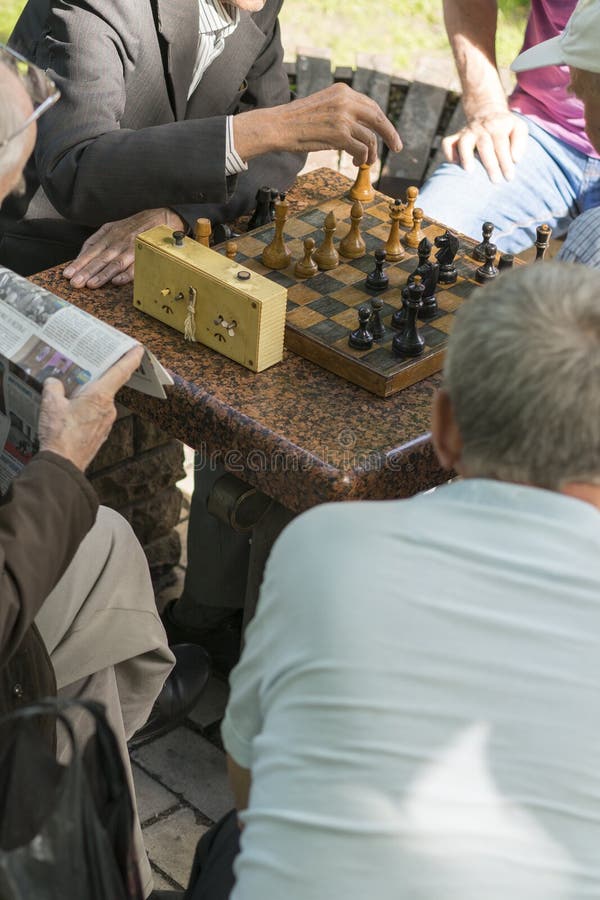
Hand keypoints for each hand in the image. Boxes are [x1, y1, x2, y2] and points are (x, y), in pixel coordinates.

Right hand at [38, 345, 143, 470]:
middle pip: (106, 386)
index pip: (120, 371)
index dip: (130, 358)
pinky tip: (70, 415)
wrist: (63, 465)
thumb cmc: (59, 434)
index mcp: (100, 396)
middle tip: (84, 370)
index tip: (138, 349)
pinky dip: (85, 412)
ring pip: (98, 403)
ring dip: (87, 398)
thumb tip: (54, 383)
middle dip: (95, 379)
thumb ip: (53, 387)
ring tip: (68, 396)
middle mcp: (108, 408)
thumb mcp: (50, 403)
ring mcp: (106, 423)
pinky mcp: (100, 434)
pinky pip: (95, 416)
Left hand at [63, 208, 184, 288]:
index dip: (79, 262)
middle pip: (100, 258)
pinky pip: (135, 266)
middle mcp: (119, 239)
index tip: (68, 273)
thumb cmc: (135, 226)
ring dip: (102, 274)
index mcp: (109, 233)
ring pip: (115, 262)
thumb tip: (82, 256)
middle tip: (75, 283)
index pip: (90, 249)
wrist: (162, 217)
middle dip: (86, 271)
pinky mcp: (145, 254)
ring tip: (90, 285)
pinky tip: (116, 282)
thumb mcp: (113, 228)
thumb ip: (98, 241)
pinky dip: (126, 274)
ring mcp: (132, 247)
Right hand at [234, 83, 401, 166]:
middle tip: (397, 148)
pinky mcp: (339, 134)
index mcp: (343, 91)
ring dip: (371, 154)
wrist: (278, 126)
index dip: (383, 122)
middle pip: (378, 118)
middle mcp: (346, 100)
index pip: (371, 106)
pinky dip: (363, 159)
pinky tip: (356, 163)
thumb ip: (342, 111)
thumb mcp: (323, 106)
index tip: (390, 133)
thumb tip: (361, 128)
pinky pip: (362, 149)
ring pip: (371, 138)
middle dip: (390, 135)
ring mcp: (343, 117)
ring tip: (366, 162)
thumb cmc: (297, 121)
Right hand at [441, 111, 527, 182]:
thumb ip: (519, 142)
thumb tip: (515, 159)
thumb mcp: (518, 128)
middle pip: (485, 145)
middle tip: (495, 181)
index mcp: (498, 125)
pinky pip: (448, 143)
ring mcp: (467, 132)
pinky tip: (455, 164)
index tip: (509, 177)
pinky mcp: (456, 137)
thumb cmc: (505, 128)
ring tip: (469, 171)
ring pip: (464, 142)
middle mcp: (481, 128)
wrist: (487, 112)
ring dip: (466, 156)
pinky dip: (449, 153)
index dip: (505, 161)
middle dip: (490, 164)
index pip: (501, 144)